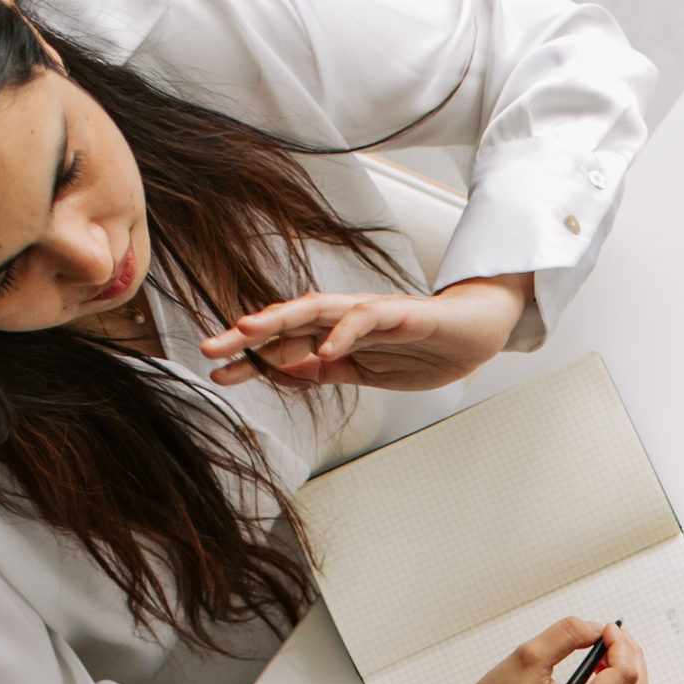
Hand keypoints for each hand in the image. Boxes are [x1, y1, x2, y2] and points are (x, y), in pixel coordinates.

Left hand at [198, 273, 533, 390]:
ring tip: (247, 331)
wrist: (474, 336)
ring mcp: (368, 314)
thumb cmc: (424, 351)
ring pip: (313, 310)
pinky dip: (341, 332)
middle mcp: (343, 319)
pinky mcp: (398, 313)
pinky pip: (363, 319)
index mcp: (334, 337)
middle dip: (245, 334)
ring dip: (278, 320)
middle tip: (209, 347)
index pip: (284, 346)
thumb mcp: (366, 372)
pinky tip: (323, 348)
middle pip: (285, 321)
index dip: (248, 358)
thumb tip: (286, 372)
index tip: (217, 373)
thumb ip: (328, 370)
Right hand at [455, 618, 648, 683]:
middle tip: (613, 635)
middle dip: (631, 656)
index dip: (621, 645)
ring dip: (625, 672)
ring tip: (604, 650)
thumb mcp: (526, 658)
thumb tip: (596, 628)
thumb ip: (566, 635)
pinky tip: (597, 672)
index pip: (624, 677)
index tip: (607, 628)